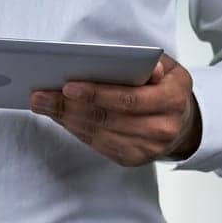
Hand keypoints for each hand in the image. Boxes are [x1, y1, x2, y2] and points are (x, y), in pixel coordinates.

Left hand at [28, 54, 201, 166]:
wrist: (182, 123)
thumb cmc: (166, 87)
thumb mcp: (167, 67)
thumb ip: (151, 62)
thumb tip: (136, 64)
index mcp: (172, 99)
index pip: (129, 99)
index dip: (97, 94)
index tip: (67, 86)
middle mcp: (161, 128)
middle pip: (107, 119)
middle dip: (69, 107)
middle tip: (40, 95)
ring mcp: (146, 148)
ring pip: (98, 134)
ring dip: (66, 119)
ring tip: (42, 104)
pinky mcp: (132, 159)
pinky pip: (98, 145)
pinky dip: (75, 130)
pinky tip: (58, 117)